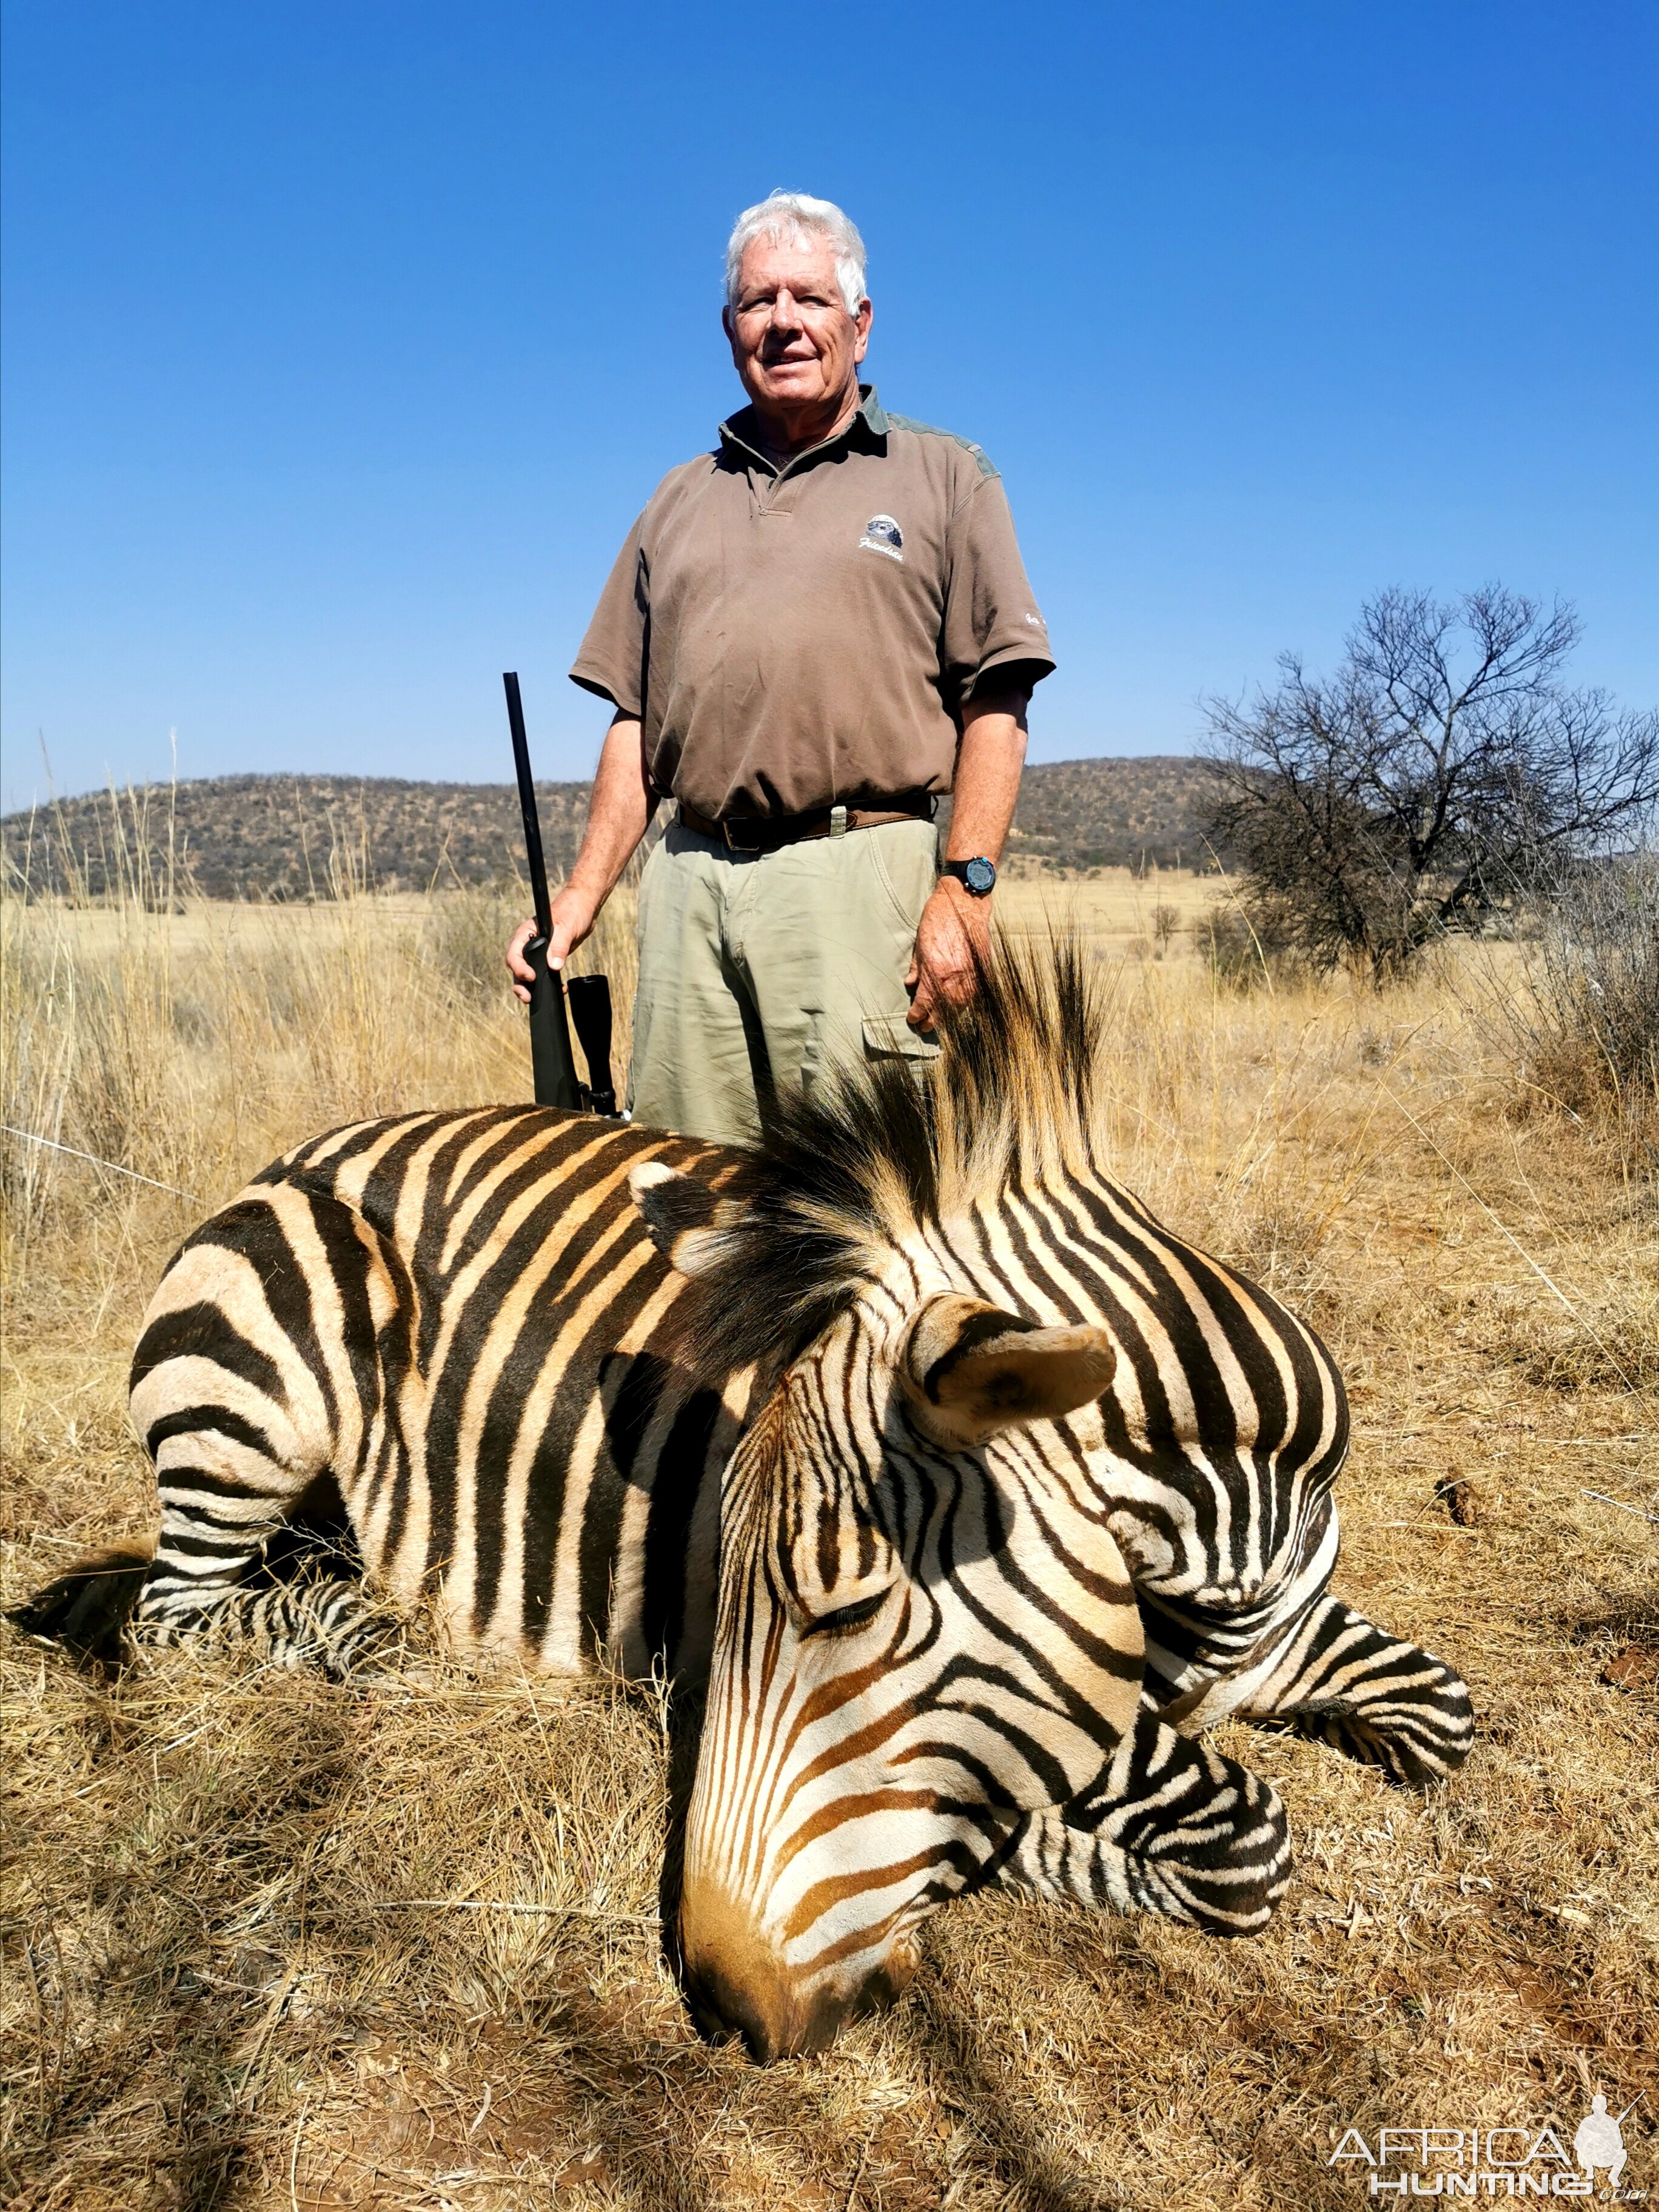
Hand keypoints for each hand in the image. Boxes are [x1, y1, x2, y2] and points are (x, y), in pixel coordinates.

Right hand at [504, 885, 598, 1005]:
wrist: (584, 908)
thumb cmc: (573, 910)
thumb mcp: (566, 928)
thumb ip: (559, 946)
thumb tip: (554, 966)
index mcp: (527, 933)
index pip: (514, 954)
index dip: (519, 968)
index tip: (530, 977)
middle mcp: (529, 944)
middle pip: (518, 968)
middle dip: (520, 984)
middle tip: (527, 998)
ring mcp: (539, 952)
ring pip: (529, 973)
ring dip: (531, 988)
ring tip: (535, 1000)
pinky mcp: (550, 957)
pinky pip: (544, 974)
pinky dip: (548, 983)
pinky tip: (559, 990)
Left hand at [905, 878, 991, 1032]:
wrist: (964, 903)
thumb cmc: (938, 919)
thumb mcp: (919, 944)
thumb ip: (916, 968)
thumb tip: (911, 985)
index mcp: (935, 972)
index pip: (925, 1004)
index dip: (917, 1015)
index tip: (913, 1019)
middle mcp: (954, 977)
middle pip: (943, 1010)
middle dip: (933, 1021)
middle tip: (925, 1027)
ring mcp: (971, 974)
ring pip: (961, 1005)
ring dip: (950, 1014)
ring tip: (941, 1019)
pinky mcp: (983, 969)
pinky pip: (974, 993)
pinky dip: (965, 1002)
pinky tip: (958, 1004)